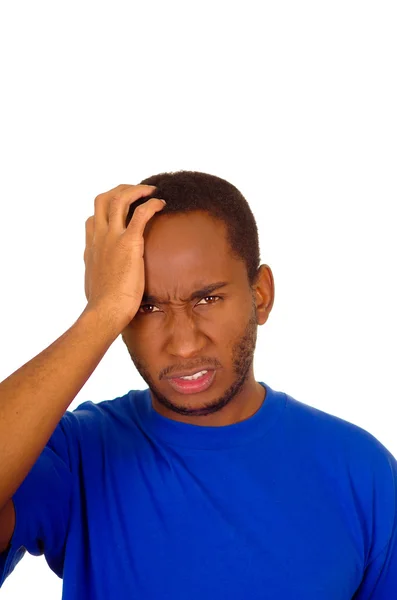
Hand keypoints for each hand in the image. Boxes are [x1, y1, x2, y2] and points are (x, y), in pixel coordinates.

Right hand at [83, 184, 164, 330]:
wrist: (105, 311)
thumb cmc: (102, 306)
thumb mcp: (95, 286)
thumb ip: (99, 276)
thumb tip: (102, 283)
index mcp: (91, 248)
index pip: (92, 220)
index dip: (106, 211)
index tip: (121, 213)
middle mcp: (99, 237)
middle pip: (102, 200)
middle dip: (120, 190)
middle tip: (136, 192)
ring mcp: (112, 238)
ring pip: (119, 199)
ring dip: (136, 190)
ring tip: (150, 191)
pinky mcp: (129, 243)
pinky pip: (141, 213)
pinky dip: (151, 203)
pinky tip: (161, 204)